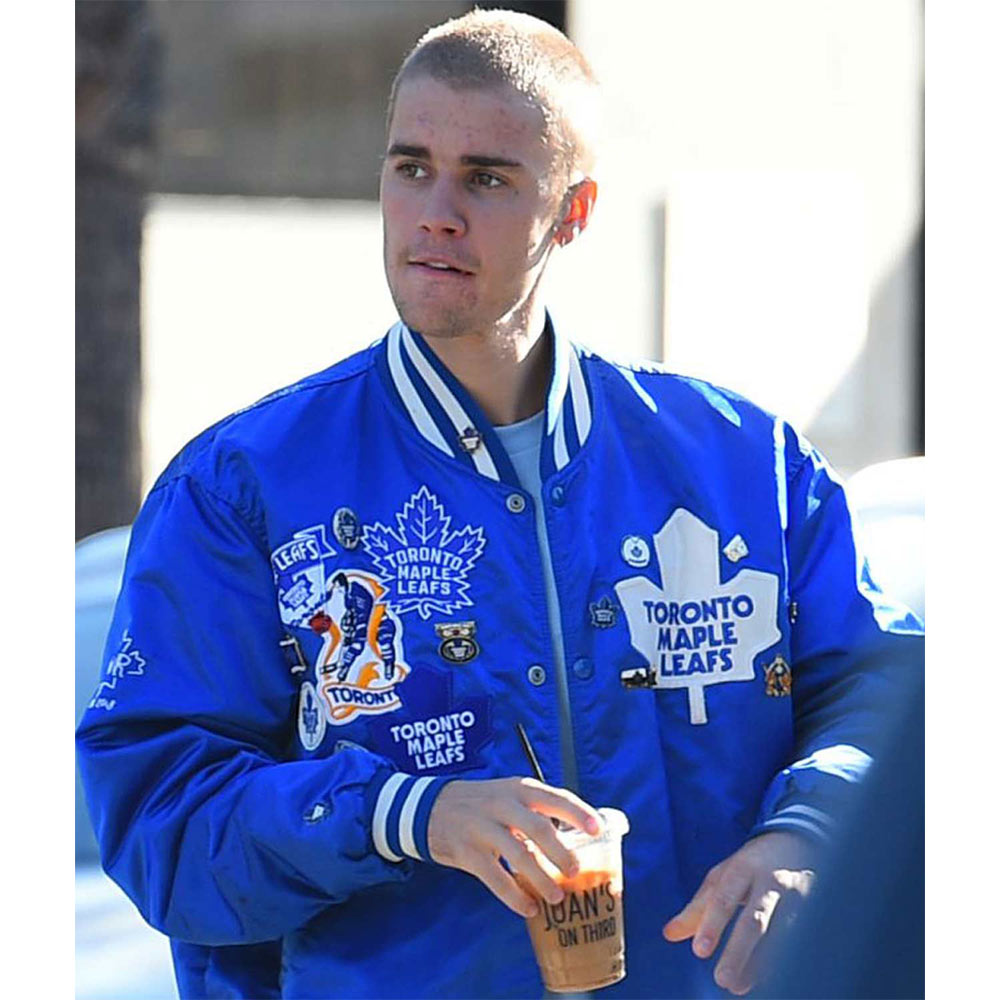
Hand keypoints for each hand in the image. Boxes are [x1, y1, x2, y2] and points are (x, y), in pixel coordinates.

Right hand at [426, 777, 601, 917]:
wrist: (429, 806)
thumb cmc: (482, 804)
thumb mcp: (508, 795)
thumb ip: (537, 811)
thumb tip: (579, 839)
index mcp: (519, 788)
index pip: (555, 797)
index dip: (579, 813)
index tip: (599, 829)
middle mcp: (502, 804)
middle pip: (539, 828)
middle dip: (561, 853)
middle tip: (575, 872)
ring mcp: (483, 827)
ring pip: (519, 855)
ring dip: (541, 879)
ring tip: (556, 897)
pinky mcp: (467, 851)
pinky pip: (495, 878)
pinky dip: (514, 896)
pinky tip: (528, 908)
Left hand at [663, 831, 814, 995]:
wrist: (800, 841)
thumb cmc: (751, 865)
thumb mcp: (722, 877)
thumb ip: (698, 907)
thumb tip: (669, 934)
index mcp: (743, 868)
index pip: (725, 898)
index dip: (713, 924)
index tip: (699, 951)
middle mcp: (772, 882)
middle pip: (755, 919)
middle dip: (739, 951)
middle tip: (722, 980)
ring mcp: (798, 898)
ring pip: (782, 935)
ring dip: (763, 964)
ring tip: (740, 986)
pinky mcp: (817, 912)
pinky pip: (802, 940)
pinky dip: (788, 961)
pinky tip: (774, 980)